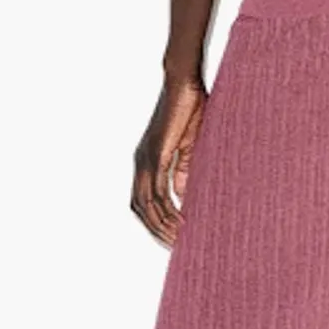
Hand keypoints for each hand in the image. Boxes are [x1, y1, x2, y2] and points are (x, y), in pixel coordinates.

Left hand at [131, 75, 205, 247]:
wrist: (184, 81)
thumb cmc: (188, 108)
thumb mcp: (188, 146)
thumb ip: (183, 170)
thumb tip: (181, 196)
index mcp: (146, 161)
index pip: (143, 201)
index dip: (154, 221)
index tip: (171, 237)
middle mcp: (141, 163)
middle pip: (140, 208)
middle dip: (155, 230)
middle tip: (174, 247)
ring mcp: (146, 159)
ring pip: (147, 205)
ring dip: (161, 225)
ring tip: (179, 240)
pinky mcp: (156, 154)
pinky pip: (158, 191)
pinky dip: (167, 209)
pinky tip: (181, 221)